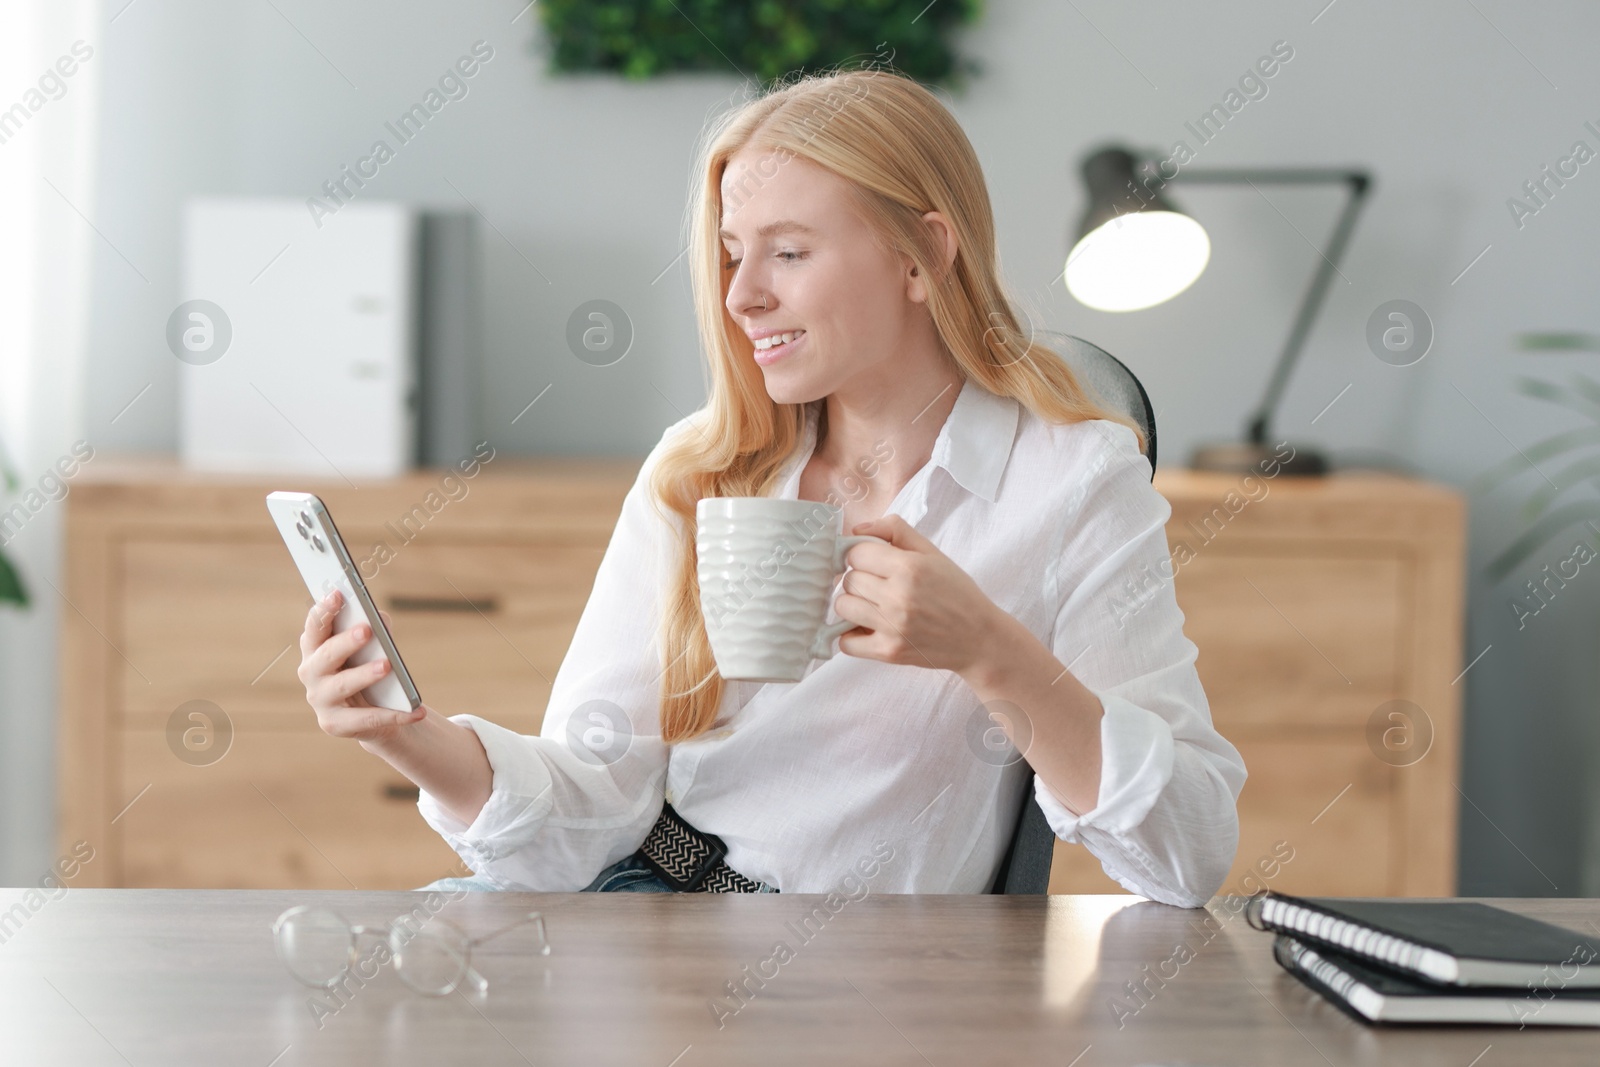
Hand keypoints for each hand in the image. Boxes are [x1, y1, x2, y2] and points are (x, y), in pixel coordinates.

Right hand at [297, 589, 427, 743]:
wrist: (374, 711)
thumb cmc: (367, 667)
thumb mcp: (372, 647)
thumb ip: (375, 630)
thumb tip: (380, 618)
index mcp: (315, 649)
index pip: (314, 628)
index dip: (323, 611)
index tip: (338, 594)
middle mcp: (311, 673)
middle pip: (325, 655)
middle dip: (345, 642)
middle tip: (366, 630)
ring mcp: (320, 700)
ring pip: (342, 685)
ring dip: (364, 674)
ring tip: (387, 665)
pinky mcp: (335, 724)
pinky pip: (366, 719)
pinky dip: (394, 716)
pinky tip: (417, 711)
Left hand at [831, 514, 1005, 675]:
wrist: (979, 638)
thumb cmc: (957, 593)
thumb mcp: (933, 553)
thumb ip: (896, 530)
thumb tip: (856, 530)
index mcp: (910, 567)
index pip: (855, 553)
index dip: (862, 556)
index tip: (873, 563)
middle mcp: (898, 597)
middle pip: (848, 580)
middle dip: (859, 579)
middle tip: (878, 586)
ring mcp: (892, 627)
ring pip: (842, 607)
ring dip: (853, 605)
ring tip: (872, 606)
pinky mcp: (889, 652)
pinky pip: (846, 642)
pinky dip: (851, 636)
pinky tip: (868, 628)